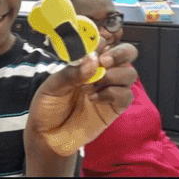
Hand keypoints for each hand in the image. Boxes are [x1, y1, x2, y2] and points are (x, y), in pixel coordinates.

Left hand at [25, 43, 137, 158]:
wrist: (48, 136)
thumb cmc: (48, 108)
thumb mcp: (52, 86)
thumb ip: (71, 72)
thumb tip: (92, 60)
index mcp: (85, 62)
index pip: (103, 43)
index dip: (100, 42)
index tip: (90, 49)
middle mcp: (101, 73)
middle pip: (127, 53)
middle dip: (120, 53)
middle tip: (103, 61)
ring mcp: (109, 90)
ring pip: (130, 74)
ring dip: (113, 76)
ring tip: (92, 85)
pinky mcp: (114, 108)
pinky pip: (126, 96)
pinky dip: (113, 94)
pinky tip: (94, 99)